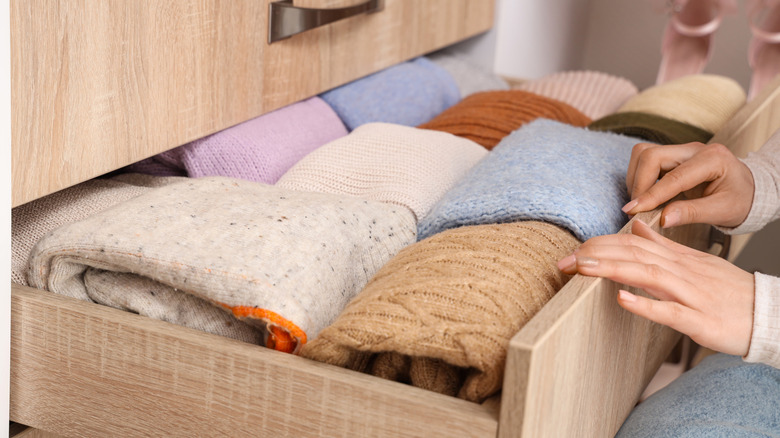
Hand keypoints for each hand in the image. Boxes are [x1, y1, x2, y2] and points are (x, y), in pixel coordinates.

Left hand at [557, 219, 754, 355]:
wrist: (770, 315)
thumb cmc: (729, 291)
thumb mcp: (695, 262)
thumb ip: (663, 246)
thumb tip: (635, 227)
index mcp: (679, 258)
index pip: (633, 242)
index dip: (600, 244)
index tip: (573, 250)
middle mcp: (682, 271)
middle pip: (635, 254)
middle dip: (596, 255)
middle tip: (563, 261)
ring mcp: (691, 294)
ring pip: (649, 275)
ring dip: (613, 269)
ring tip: (582, 268)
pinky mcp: (700, 319)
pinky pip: (670, 311)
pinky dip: (646, 304)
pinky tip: (621, 299)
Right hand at [622, 142, 754, 227]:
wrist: (748, 190)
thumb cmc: (740, 200)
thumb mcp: (723, 211)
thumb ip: (692, 213)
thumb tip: (662, 219)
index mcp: (713, 159)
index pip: (673, 176)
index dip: (651, 195)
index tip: (633, 211)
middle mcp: (694, 148)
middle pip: (651, 156)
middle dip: (639, 184)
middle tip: (637, 210)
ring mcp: (682, 150)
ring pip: (644, 154)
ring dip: (636, 178)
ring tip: (642, 202)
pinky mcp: (672, 155)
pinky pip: (645, 159)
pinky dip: (639, 177)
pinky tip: (647, 195)